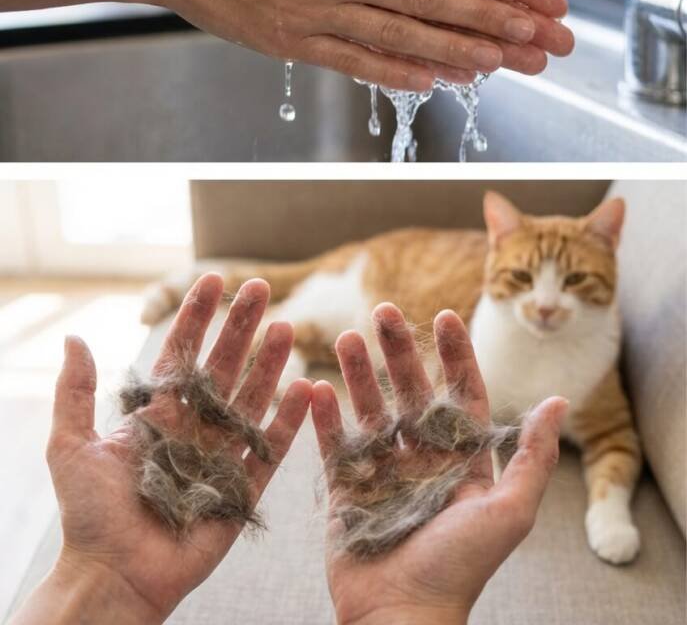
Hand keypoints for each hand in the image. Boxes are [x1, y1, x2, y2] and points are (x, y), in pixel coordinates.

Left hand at [13, 274, 310, 624]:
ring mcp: (219, 457)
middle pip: (224, 367)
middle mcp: (192, 429)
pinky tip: (304, 388)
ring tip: (283, 327)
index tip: (213, 279)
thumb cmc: (88, 516)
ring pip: (251, 400)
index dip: (197, 317)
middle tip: (259, 288)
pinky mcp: (241, 491)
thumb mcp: (70, 447)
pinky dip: (288, 421)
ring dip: (268, 363)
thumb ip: (75, 392)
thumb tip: (74, 337)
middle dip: (240, 327)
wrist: (112, 577)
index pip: (182, 354)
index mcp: (157, 415)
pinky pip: (270, 451)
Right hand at [311, 303, 567, 624]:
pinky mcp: (347, 492)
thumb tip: (559, 400)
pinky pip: (335, 446)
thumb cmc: (459, 568)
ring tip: (344, 338)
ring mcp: (383, 475)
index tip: (442, 314)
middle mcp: (424, 463)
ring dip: (358, 374)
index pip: (460, 395)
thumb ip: (532, 457)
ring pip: (370, 411)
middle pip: (411, 394)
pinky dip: (324, 417)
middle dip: (398, 351)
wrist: (399, 619)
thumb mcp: (509, 512)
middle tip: (383, 310)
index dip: (453, 355)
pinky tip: (315, 386)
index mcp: (463, 465)